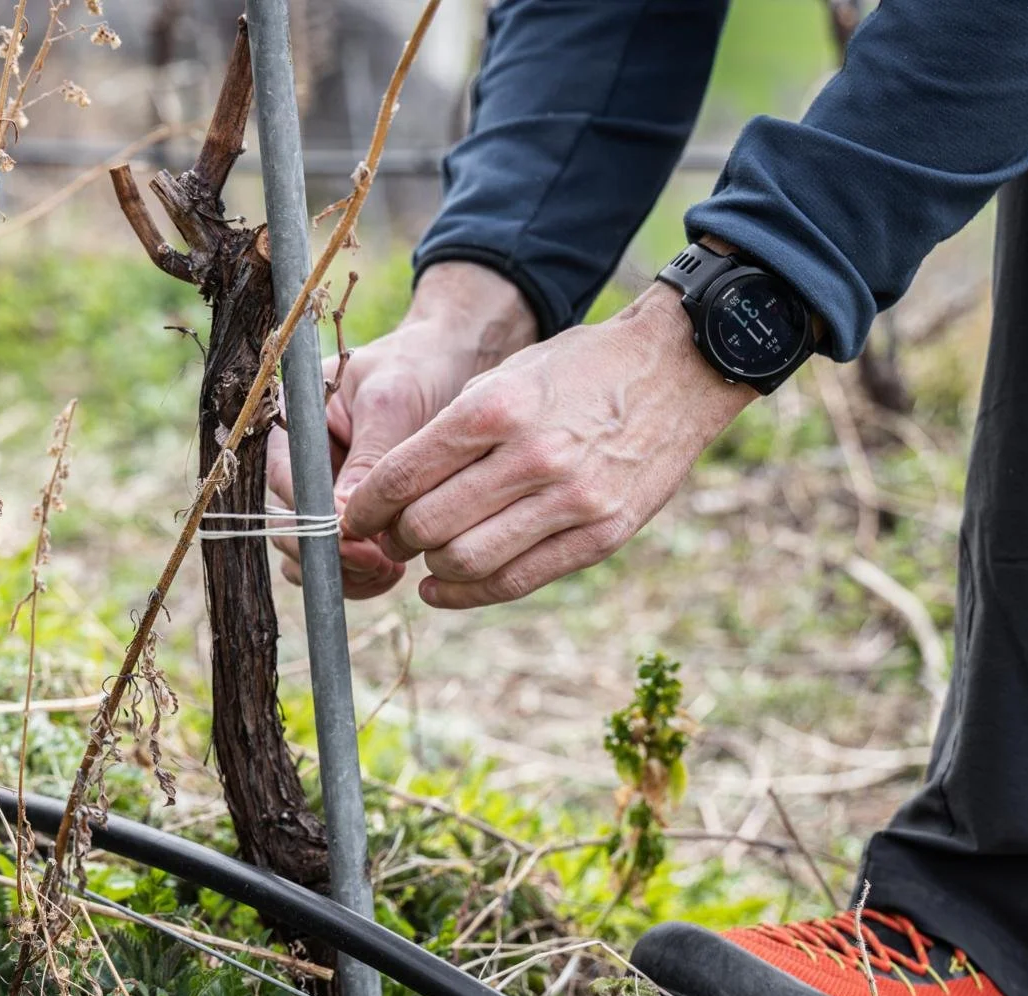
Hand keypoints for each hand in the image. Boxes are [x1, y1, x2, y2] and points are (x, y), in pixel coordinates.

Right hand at [267, 261, 536, 597]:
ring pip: (307, 551)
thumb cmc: (416, 369)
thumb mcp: (393, 404)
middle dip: (329, 554)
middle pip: (288, 524)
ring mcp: (317, 491)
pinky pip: (334, 558)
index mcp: (291, 422)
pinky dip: (357, 574)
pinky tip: (392, 571)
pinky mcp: (343, 515)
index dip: (315, 519)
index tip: (357, 541)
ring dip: (342, 572)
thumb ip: (370, 460)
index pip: (286, 482)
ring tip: (390, 571)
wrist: (446, 363)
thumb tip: (346, 521)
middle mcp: (296, 460)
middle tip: (382, 566)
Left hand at [342, 285, 756, 608]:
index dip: (366, 505)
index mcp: (497, 408)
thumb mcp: (505, 377)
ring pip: (466, 561)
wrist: (675, 370)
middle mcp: (533, 456)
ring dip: (430, 566)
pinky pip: (517, 581)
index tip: (352, 516)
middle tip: (388, 534)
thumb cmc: (576, 370)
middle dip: (395, 537)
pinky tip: (443, 586)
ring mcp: (572, 500)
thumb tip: (387, 491)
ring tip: (423, 555)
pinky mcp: (602, 535)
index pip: (404, 474)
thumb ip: (449, 433)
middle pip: (428, 524)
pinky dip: (467, 593)